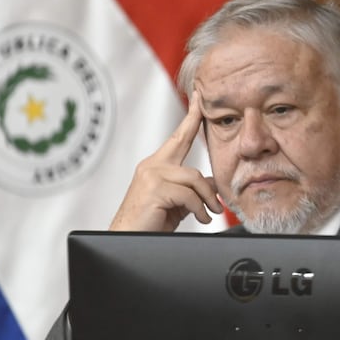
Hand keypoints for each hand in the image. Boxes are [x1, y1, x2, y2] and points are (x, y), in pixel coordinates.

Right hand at [109, 91, 223, 231]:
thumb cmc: (149, 223)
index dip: (191, 117)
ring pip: (194, 177)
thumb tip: (212, 183)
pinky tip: (201, 219)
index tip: (199, 98)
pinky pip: (189, 195)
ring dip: (207, 198)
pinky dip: (199, 209)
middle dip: (196, 126)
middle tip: (210, 131)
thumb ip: (191, 190)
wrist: (127, 241)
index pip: (178, 137)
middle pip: (184, 145)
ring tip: (210, 214)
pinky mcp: (155, 190)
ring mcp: (152, 176)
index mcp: (156, 166)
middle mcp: (152, 166)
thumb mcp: (176, 204)